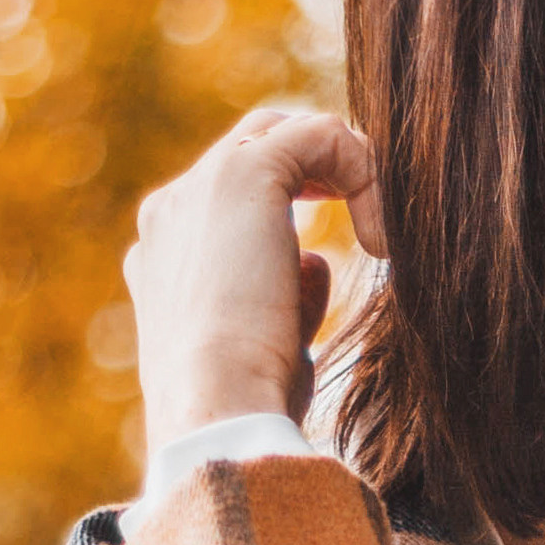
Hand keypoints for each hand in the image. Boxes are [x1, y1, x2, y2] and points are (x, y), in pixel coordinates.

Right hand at [126, 108, 386, 461]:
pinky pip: (322, 134)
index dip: (288, 212)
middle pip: (252, 150)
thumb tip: (314, 264)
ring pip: (286, 133)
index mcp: (163, 258)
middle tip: (367, 223)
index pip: (225, 204)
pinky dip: (365, 172)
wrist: (216, 410)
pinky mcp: (244, 173)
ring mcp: (199, 187)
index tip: (328, 262)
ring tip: (380, 234)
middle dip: (316, 173)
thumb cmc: (247, 404)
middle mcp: (171, 213)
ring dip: (346, 172)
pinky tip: (381, 240)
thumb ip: (284, 296)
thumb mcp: (265, 348)